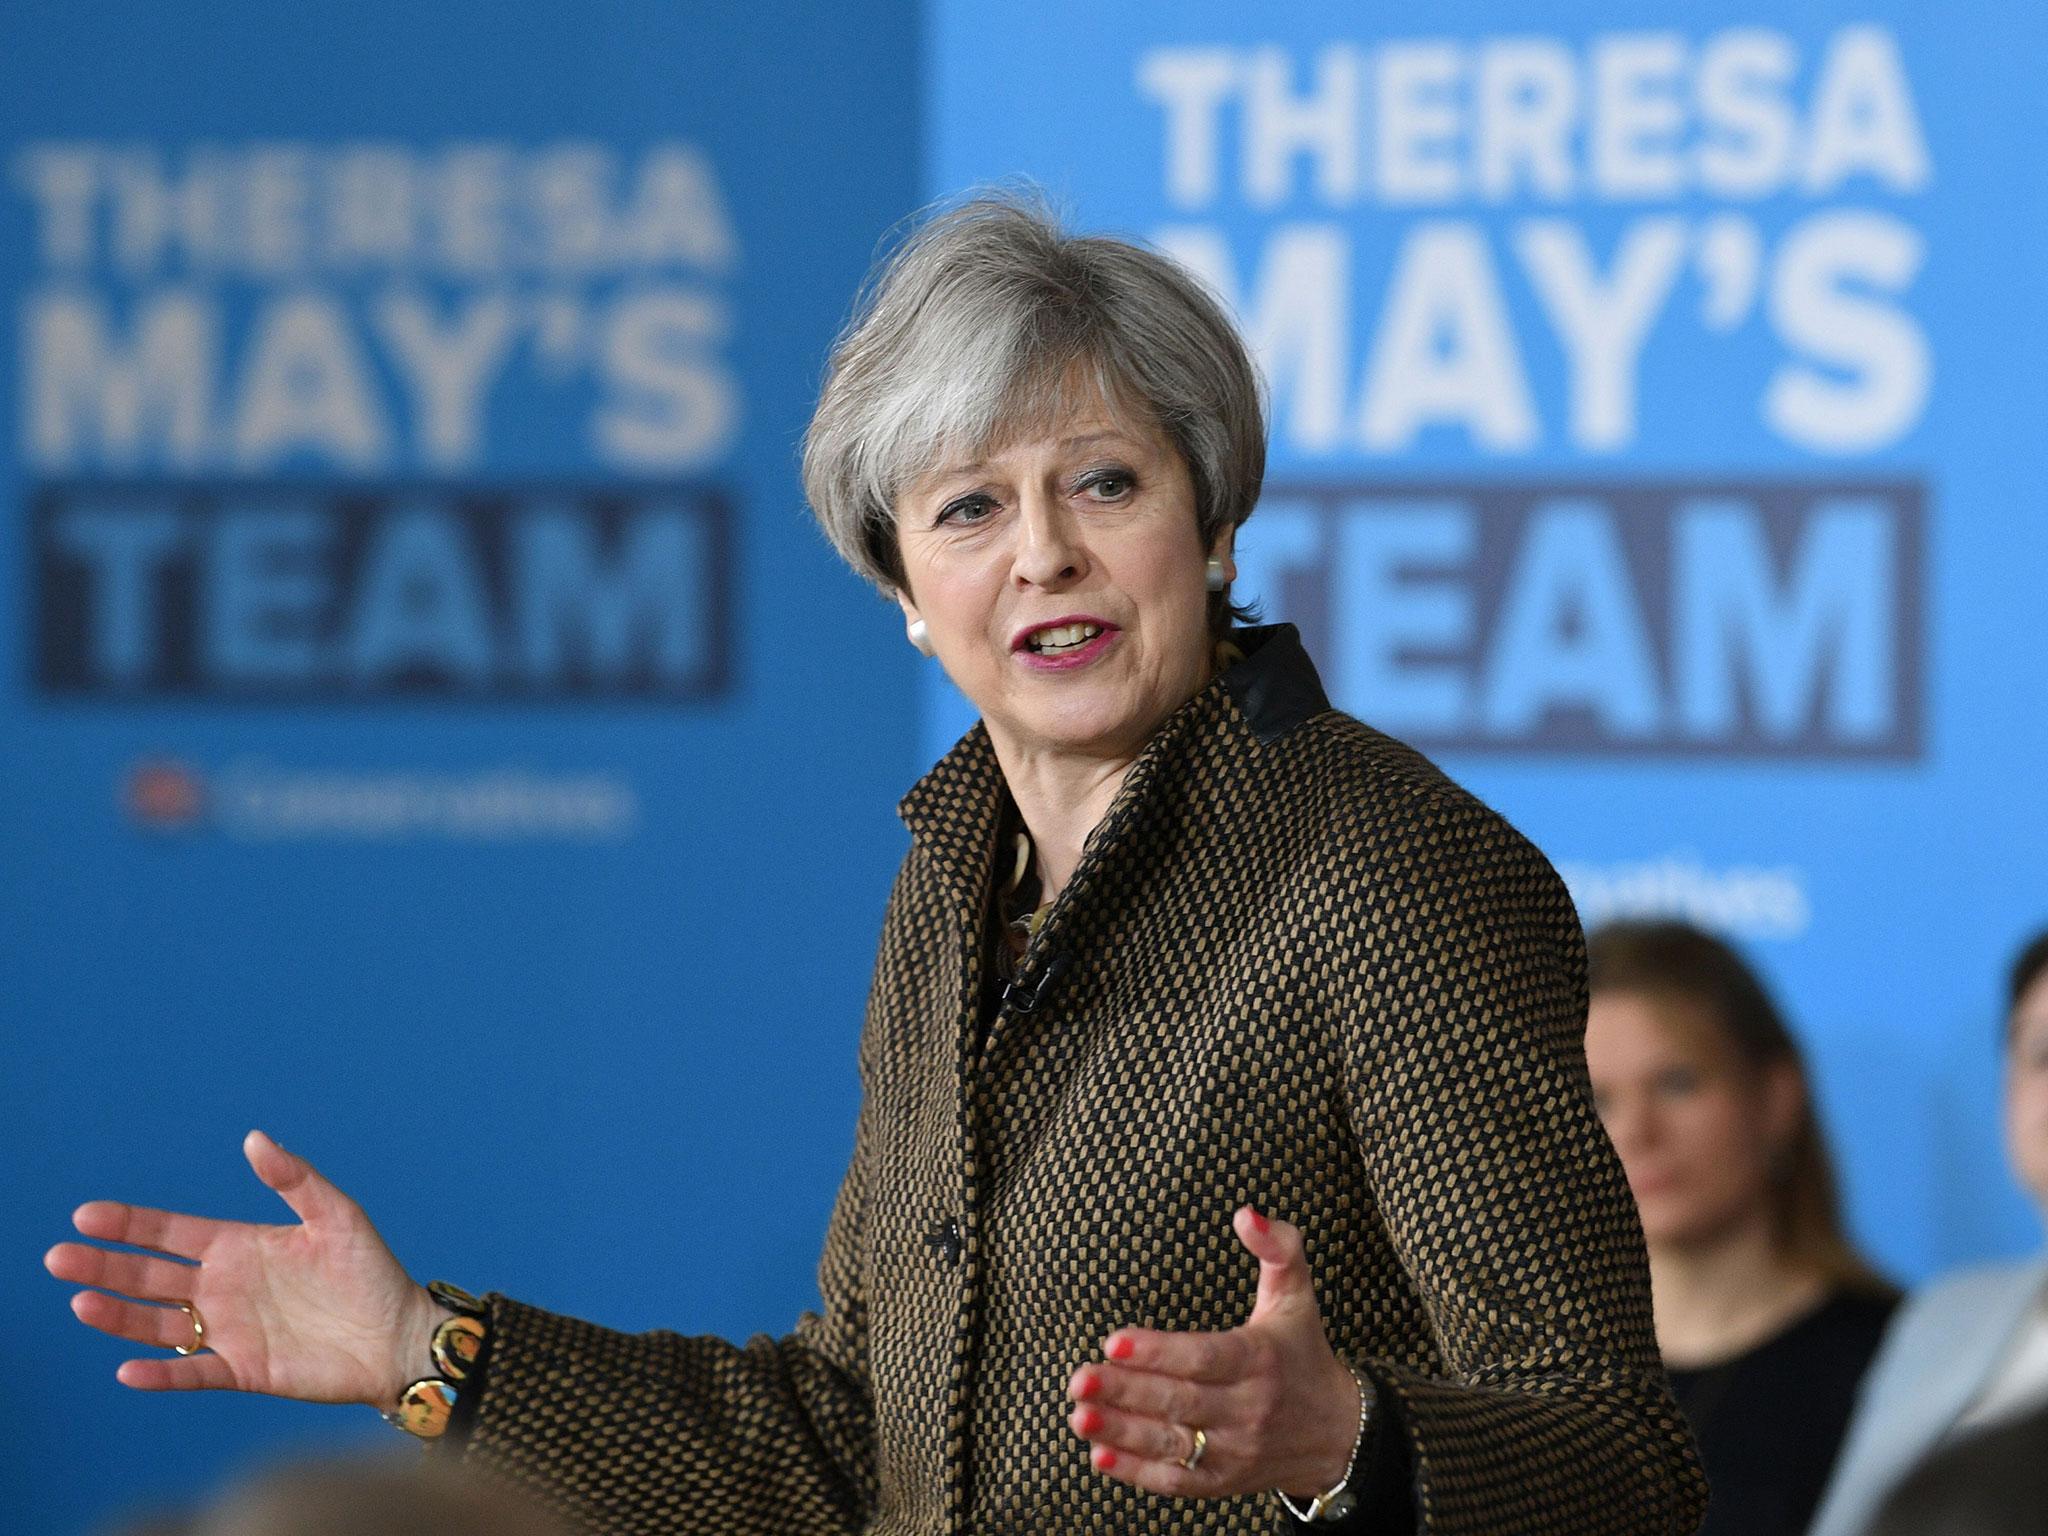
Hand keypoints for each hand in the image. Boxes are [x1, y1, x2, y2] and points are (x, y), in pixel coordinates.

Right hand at [45, 1130, 447, 1407]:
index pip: (171, 1233)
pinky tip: (129, 1370)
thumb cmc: (372, 1272)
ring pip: (158, 1324)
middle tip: (58, 1258)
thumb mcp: (337, 1215)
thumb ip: (295, 1179)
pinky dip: (162, 1374)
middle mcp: (225, 1288)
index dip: (130, 1224)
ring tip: (82, 1304)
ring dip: (119, 1317)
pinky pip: (192, 1373)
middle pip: (150, 1277)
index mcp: (241, 1246)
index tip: (87, 1215)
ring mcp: (230, 1331)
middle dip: (104, 1267)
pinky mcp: (243, 1370)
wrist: (398, 1335)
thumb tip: (254, 1138)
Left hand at [1067, 1206, 1364, 1500]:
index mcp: (1260, 1359)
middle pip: (1179, 1402)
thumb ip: (1277, 1247)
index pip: (1203, 1357)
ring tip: (1079, 1415)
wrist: (1340, 1435)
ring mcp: (1236, 1450)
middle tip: (1077, 1378)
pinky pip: (1177, 1482)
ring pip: (1172, 1444)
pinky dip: (1138, 1474)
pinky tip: (1100, 1456)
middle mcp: (1248, 1408)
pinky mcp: (1224, 1481)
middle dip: (1126, 1391)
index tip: (1112, 1341)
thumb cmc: (1304, 1352)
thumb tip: (1245, 1212)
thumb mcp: (1297, 1295)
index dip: (1158, 1352)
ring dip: (1122, 1433)